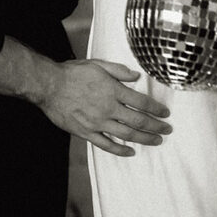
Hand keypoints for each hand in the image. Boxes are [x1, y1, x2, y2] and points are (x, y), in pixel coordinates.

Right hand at [38, 57, 171, 156]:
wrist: (49, 86)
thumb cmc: (73, 73)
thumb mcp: (98, 64)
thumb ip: (119, 71)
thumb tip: (136, 76)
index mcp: (113, 91)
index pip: (142, 102)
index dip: (156, 109)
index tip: (165, 113)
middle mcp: (108, 108)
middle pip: (138, 121)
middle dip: (156, 126)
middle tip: (167, 129)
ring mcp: (97, 123)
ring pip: (126, 134)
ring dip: (144, 139)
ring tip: (157, 141)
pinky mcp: (86, 132)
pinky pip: (106, 145)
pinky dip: (120, 150)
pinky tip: (130, 152)